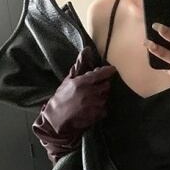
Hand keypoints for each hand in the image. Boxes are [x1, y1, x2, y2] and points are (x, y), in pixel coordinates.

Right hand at [32, 47, 117, 161]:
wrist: (57, 120)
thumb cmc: (61, 98)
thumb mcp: (68, 80)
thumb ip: (79, 66)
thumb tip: (86, 50)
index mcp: (81, 82)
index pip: (100, 74)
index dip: (108, 71)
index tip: (113, 70)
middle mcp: (89, 92)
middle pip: (106, 86)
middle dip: (103, 87)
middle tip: (97, 89)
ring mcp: (94, 105)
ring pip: (106, 98)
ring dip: (102, 98)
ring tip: (92, 101)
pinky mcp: (96, 115)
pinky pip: (105, 110)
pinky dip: (101, 109)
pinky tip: (92, 110)